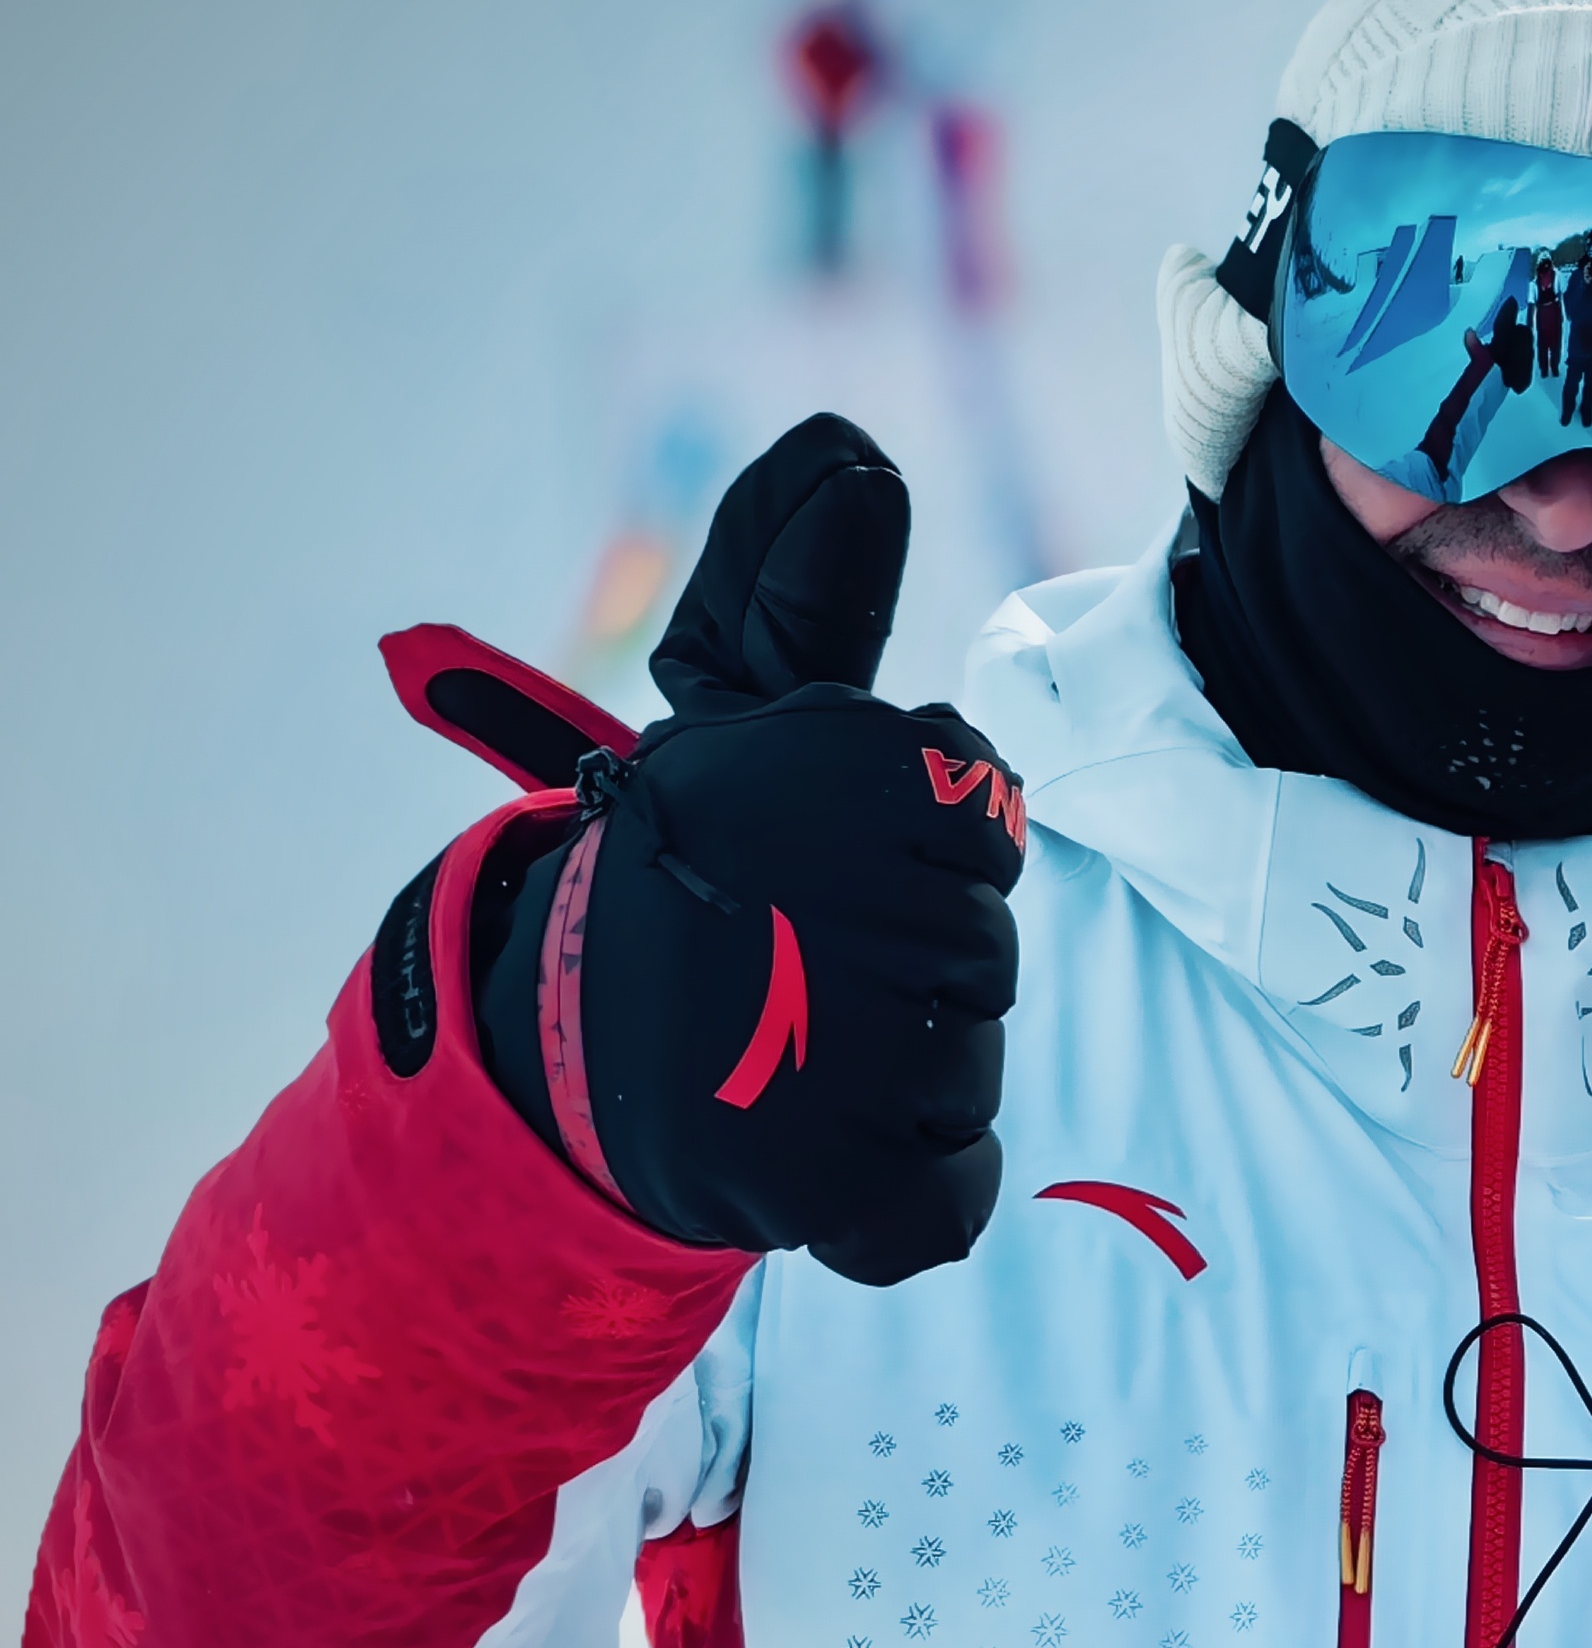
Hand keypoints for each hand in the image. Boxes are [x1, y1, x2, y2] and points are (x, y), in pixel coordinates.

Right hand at [477, 415, 1024, 1285]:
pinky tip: (830, 1150)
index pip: (981, 813)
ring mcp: (835, 1048)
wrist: (550, 1042)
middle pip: (986, 949)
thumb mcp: (738, 706)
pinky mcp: (825, 1186)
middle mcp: (840, 896)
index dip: (919, 845)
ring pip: (970, 1069)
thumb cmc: (687, 857)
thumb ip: (799, 579)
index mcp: (842, 768)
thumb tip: (846, 445)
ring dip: (903, 1071)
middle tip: (791, 956)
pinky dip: (911, 1196)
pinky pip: (944, 1201)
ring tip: (785, 1042)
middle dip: (914, 965)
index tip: (815, 852)